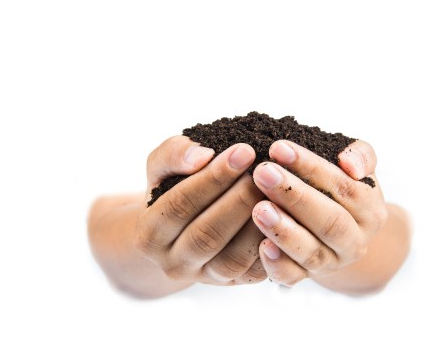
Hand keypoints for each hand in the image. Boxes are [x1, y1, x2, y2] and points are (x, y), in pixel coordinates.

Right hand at [136, 136, 266, 284]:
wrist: (179, 228)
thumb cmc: (172, 189)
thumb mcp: (161, 167)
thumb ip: (174, 154)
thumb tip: (202, 155)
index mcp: (150, 234)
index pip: (180, 204)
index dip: (213, 177)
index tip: (244, 151)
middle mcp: (174, 263)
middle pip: (207, 235)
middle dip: (239, 200)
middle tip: (265, 172)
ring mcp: (204, 277)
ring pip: (233, 259)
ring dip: (258, 224)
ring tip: (276, 192)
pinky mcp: (233, 283)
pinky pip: (255, 272)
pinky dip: (272, 248)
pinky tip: (284, 218)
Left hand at [251, 140, 386, 285]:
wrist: (339, 230)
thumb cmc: (338, 187)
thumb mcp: (356, 167)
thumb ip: (360, 155)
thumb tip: (349, 161)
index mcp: (371, 211)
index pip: (344, 187)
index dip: (312, 167)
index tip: (279, 148)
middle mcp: (356, 241)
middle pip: (329, 221)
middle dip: (294, 196)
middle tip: (263, 173)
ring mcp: (332, 263)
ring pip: (311, 251)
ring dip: (284, 230)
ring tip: (258, 208)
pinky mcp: (308, 277)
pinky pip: (293, 277)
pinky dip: (278, 264)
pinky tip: (261, 246)